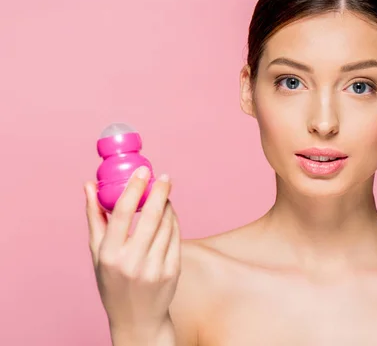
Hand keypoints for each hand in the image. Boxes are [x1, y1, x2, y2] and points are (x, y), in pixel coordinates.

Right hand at [84, 166, 180, 337]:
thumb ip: (95, 217)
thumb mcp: (98, 253)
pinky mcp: (172, 271)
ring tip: (165, 196)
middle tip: (165, 177)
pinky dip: (174, 222)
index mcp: (110, 254)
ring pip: (167, 225)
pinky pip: (176, 237)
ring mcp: (154, 267)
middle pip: (151, 216)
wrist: (137, 319)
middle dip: (160, 192)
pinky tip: (170, 215)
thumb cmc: (113, 281)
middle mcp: (132, 261)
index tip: (143, 171)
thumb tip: (88, 185)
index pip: (123, 213)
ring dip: (168, 206)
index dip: (134, 188)